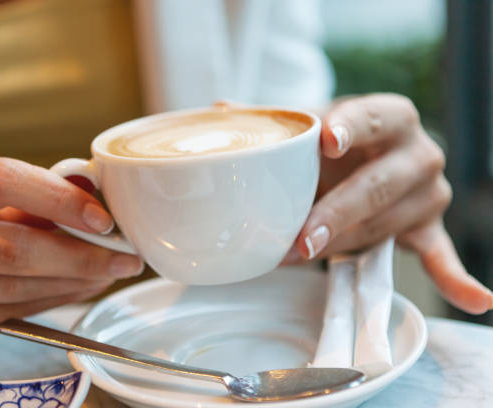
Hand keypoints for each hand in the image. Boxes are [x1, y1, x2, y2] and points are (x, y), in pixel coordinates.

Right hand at [0, 158, 142, 330]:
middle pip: (12, 247)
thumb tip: (91, 190)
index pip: (2, 181)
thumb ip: (33, 192)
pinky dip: (50, 301)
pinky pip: (4, 313)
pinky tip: (78, 289)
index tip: (102, 219)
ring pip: (12, 287)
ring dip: (71, 284)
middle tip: (124, 259)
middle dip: (80, 258)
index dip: (58, 200)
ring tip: (108, 274)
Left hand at [283, 93, 492, 313]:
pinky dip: (457, 279)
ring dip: (342, 245)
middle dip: (336, 212)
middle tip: (299, 238)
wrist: (364, 165)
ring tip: (294, 258)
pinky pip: (442, 256)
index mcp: (391, 116)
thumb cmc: (332, 144)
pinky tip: (478, 300)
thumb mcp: (309, 126)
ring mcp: (427, 195)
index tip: (325, 140)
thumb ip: (272, 122)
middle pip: (379, 184)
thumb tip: (221, 109)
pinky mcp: (429, 229)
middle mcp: (419, 153)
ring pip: (388, 225)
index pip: (374, 116)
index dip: (352, 126)